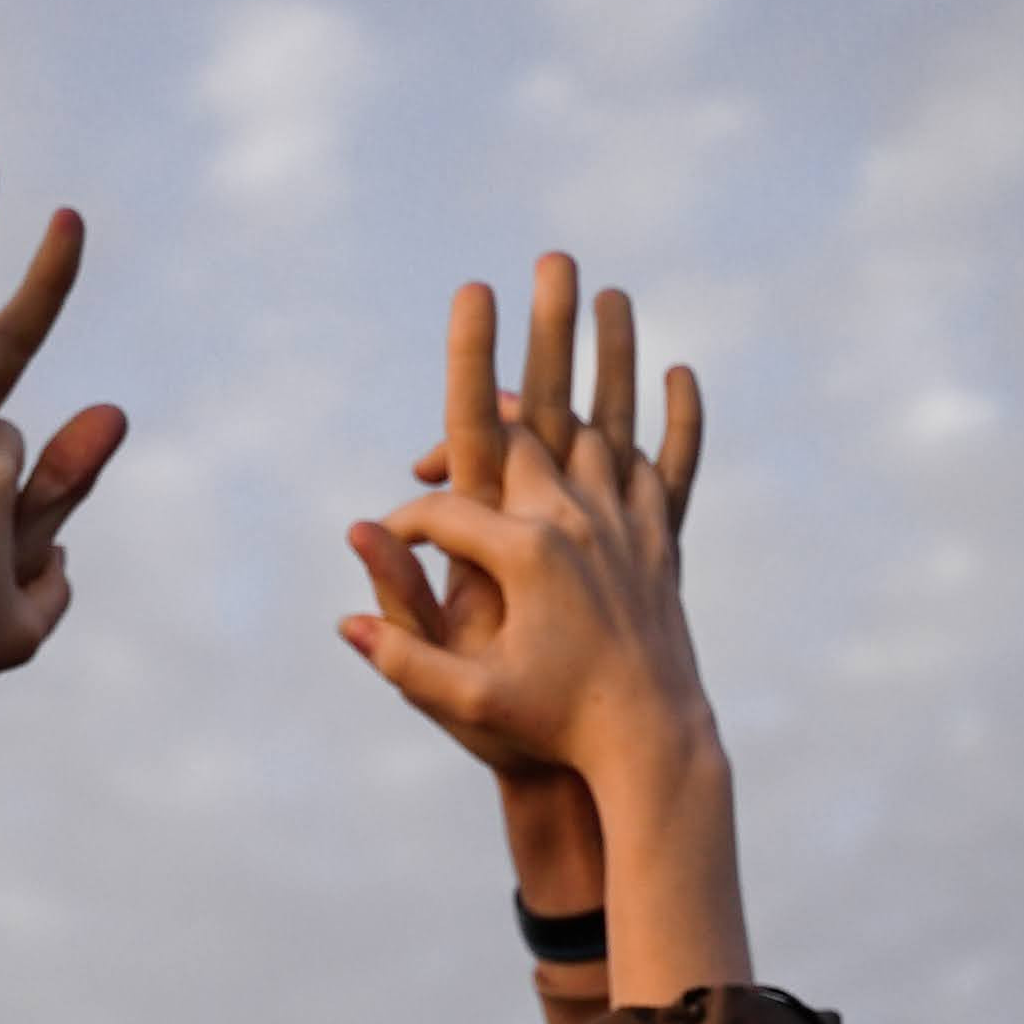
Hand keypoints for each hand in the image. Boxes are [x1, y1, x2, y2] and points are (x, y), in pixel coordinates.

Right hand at [355, 258, 703, 927]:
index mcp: (521, 557)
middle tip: (492, 276)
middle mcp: (574, 525)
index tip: (386, 535)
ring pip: (602, 422)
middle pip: (526, 424)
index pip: (445, 510)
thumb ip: (404, 657)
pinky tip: (678, 374)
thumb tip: (346, 620)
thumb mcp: (465, 701)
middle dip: (502, 353)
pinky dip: (676, 419)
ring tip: (599, 285)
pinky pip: (669, 465)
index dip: (406, 517)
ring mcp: (622, 528)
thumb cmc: (547, 730)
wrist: (647, 747)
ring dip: (598, 353)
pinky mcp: (659, 543)